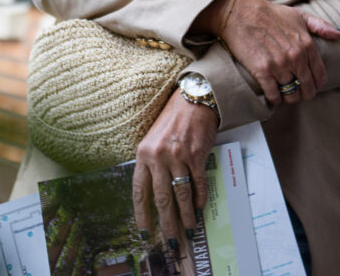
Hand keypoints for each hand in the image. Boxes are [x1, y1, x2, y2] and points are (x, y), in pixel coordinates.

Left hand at [132, 87, 216, 245]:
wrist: (192, 99)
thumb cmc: (172, 120)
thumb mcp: (152, 140)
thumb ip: (150, 164)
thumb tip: (154, 194)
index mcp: (143, 154)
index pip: (140, 191)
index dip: (142, 214)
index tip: (145, 231)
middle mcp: (158, 156)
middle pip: (161, 198)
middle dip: (166, 223)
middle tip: (171, 240)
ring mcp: (178, 156)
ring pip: (181, 194)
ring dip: (186, 215)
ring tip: (189, 229)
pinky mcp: (196, 154)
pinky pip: (198, 182)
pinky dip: (200, 197)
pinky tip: (200, 208)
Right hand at [196, 0, 339, 105]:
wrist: (241, 13)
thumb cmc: (270, 14)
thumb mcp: (299, 16)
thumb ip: (321, 26)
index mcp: (307, 44)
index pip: (320, 75)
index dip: (317, 85)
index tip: (311, 87)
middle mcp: (296, 57)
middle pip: (307, 88)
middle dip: (304, 94)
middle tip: (298, 94)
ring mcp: (280, 65)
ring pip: (291, 94)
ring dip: (289, 97)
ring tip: (284, 94)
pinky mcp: (262, 71)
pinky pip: (274, 95)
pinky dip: (274, 99)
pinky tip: (272, 95)